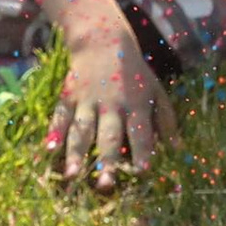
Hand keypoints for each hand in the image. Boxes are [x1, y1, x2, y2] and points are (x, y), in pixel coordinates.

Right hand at [49, 26, 176, 193]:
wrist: (103, 40)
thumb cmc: (134, 73)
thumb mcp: (155, 90)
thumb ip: (166, 119)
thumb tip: (177, 148)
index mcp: (136, 104)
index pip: (141, 130)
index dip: (142, 150)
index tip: (143, 171)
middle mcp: (112, 104)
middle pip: (109, 135)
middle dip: (107, 160)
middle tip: (105, 185)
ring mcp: (88, 100)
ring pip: (82, 130)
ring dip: (76, 153)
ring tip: (72, 176)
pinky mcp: (69, 96)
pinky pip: (61, 117)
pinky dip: (54, 133)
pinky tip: (48, 151)